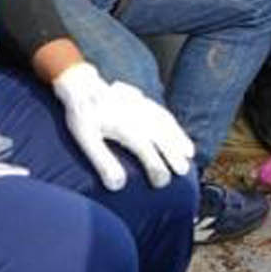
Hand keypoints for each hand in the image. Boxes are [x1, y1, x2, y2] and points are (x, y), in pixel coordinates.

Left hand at [52, 62, 193, 189]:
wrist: (82, 86)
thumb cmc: (82, 116)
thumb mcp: (86, 141)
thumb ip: (103, 162)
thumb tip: (118, 185)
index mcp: (125, 127)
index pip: (147, 150)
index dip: (157, 167)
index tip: (162, 182)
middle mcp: (138, 116)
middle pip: (162, 137)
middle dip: (174, 155)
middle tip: (182, 172)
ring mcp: (143, 108)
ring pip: (167, 125)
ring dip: (179, 139)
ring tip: (188, 154)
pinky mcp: (143, 102)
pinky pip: (164, 113)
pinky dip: (174, 125)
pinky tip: (178, 134)